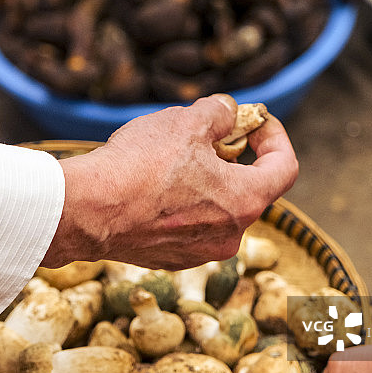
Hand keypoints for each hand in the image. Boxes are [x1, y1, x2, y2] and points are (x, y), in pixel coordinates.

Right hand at [41, 93, 297, 269]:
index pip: (285, 168)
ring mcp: (198, 252)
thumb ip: (219, 113)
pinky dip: (179, 205)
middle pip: (247, 189)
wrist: (86, 210)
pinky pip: (187, 227)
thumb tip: (227, 113)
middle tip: (206, 136)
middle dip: (232, 159)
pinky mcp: (169, 259)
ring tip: (171, 160)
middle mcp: (229, 236)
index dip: (275, 137)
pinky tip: (150, 187)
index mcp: (245, 202)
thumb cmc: (139, 166)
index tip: (255, 122)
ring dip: (203, 183)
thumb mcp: (186, 122)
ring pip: (214, 210)